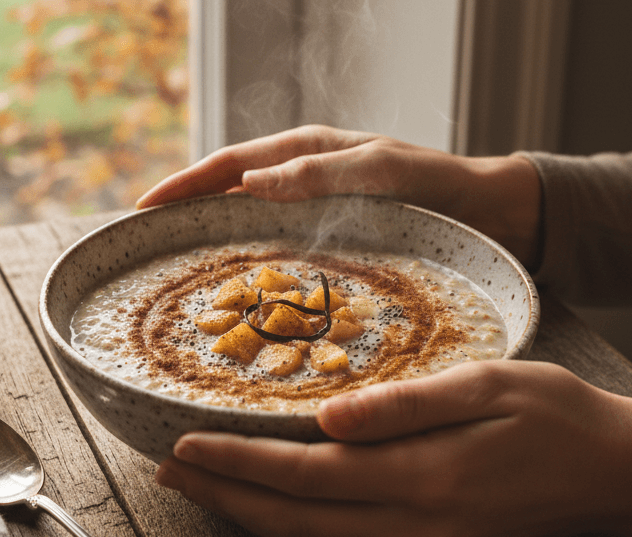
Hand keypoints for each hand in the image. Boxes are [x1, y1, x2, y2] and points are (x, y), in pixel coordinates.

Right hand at [136, 125, 542, 264]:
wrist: (488, 214)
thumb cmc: (439, 185)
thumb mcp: (381, 170)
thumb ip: (320, 172)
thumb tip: (250, 180)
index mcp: (307, 151)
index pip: (229, 164)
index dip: (184, 185)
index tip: (143, 207)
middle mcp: (303, 180)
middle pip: (227, 192)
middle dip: (183, 211)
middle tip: (142, 241)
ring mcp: (314, 212)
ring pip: (247, 223)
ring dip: (209, 238)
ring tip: (171, 266)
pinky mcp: (330, 242)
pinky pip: (277, 250)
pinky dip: (247, 263)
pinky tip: (235, 289)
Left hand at [155, 360, 631, 536]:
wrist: (618, 476)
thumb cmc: (557, 416)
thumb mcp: (484, 385)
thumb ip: (402, 404)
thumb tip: (325, 415)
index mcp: (423, 480)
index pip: (303, 476)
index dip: (237, 462)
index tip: (185, 443)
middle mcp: (414, 529)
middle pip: (294, 520)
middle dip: (225, 494)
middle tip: (168, 467)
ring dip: (251, 515)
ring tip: (204, 485)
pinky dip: (294, 528)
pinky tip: (272, 507)